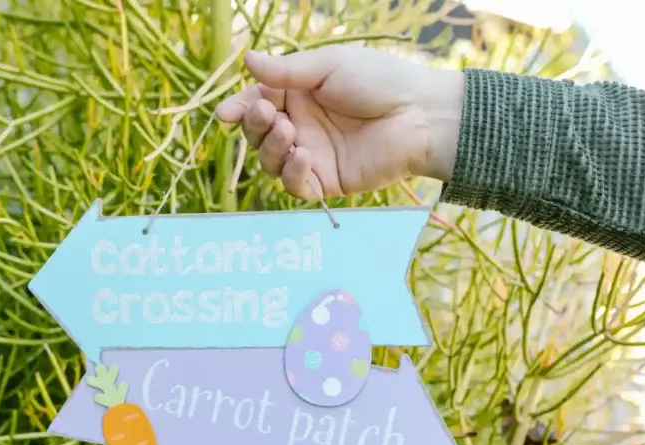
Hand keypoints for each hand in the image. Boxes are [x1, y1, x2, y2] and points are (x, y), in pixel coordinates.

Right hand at [215, 46, 464, 199]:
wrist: (420, 115)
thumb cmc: (380, 81)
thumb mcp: (329, 66)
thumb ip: (286, 71)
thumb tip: (246, 60)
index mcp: (299, 95)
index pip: (257, 103)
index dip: (239, 109)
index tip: (224, 113)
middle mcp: (301, 126)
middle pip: (258, 134)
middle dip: (255, 126)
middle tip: (267, 114)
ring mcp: (312, 155)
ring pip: (270, 162)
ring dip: (271, 148)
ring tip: (289, 132)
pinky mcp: (326, 181)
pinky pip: (296, 185)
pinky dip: (291, 174)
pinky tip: (302, 156)